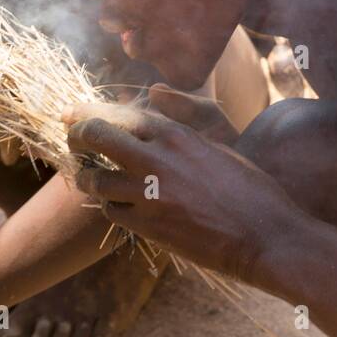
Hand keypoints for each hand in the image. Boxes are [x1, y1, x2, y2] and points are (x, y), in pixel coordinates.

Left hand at [65, 84, 298, 280]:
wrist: (265, 236)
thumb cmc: (250, 188)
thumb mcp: (217, 145)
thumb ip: (182, 125)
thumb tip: (155, 100)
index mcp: (176, 134)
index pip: (118, 113)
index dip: (88, 112)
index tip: (72, 113)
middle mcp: (157, 159)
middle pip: (95, 137)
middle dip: (76, 136)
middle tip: (70, 140)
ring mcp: (149, 195)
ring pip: (94, 179)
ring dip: (86, 177)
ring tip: (86, 176)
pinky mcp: (149, 227)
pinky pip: (112, 211)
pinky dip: (110, 206)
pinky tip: (116, 204)